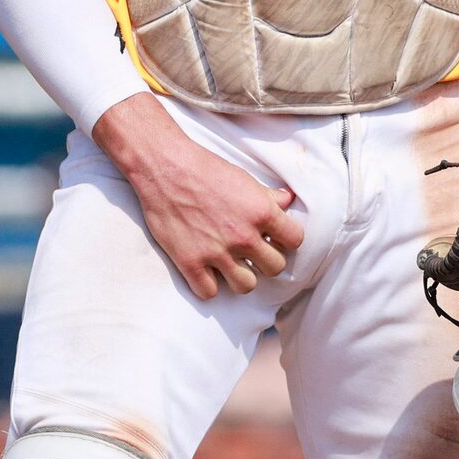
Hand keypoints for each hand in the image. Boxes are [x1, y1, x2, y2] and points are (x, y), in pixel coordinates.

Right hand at [93, 93, 304, 300]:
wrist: (163, 166)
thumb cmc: (203, 168)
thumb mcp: (242, 177)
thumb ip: (267, 195)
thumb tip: (287, 201)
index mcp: (261, 212)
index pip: (295, 240)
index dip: (285, 240)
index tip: (273, 237)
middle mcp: (242, 235)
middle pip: (275, 267)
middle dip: (265, 260)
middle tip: (251, 252)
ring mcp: (216, 252)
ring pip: (247, 286)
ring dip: (240, 276)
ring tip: (230, 265)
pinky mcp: (189, 262)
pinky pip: (209, 292)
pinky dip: (208, 285)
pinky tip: (205, 271)